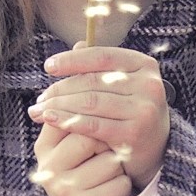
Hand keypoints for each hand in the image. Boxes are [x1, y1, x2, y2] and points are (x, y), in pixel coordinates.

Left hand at [27, 45, 168, 191]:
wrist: (157, 150)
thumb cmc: (132, 112)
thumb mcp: (123, 85)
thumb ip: (101, 66)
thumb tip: (76, 45)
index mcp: (144, 65)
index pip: (101, 56)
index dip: (72, 60)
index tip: (48, 67)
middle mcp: (148, 85)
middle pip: (92, 81)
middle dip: (60, 89)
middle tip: (39, 98)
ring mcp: (142, 110)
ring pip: (89, 102)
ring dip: (58, 106)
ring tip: (38, 111)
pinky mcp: (133, 134)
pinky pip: (92, 125)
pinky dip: (67, 121)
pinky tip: (50, 119)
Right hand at [32, 113, 130, 195]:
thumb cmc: (82, 176)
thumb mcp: (71, 147)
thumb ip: (74, 118)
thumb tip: (86, 74)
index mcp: (43, 147)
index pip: (72, 116)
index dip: (95, 118)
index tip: (106, 126)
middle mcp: (48, 167)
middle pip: (91, 136)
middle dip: (108, 142)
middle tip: (109, 153)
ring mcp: (64, 188)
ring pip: (111, 160)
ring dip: (119, 167)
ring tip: (108, 176)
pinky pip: (120, 183)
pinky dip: (124, 186)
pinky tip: (113, 192)